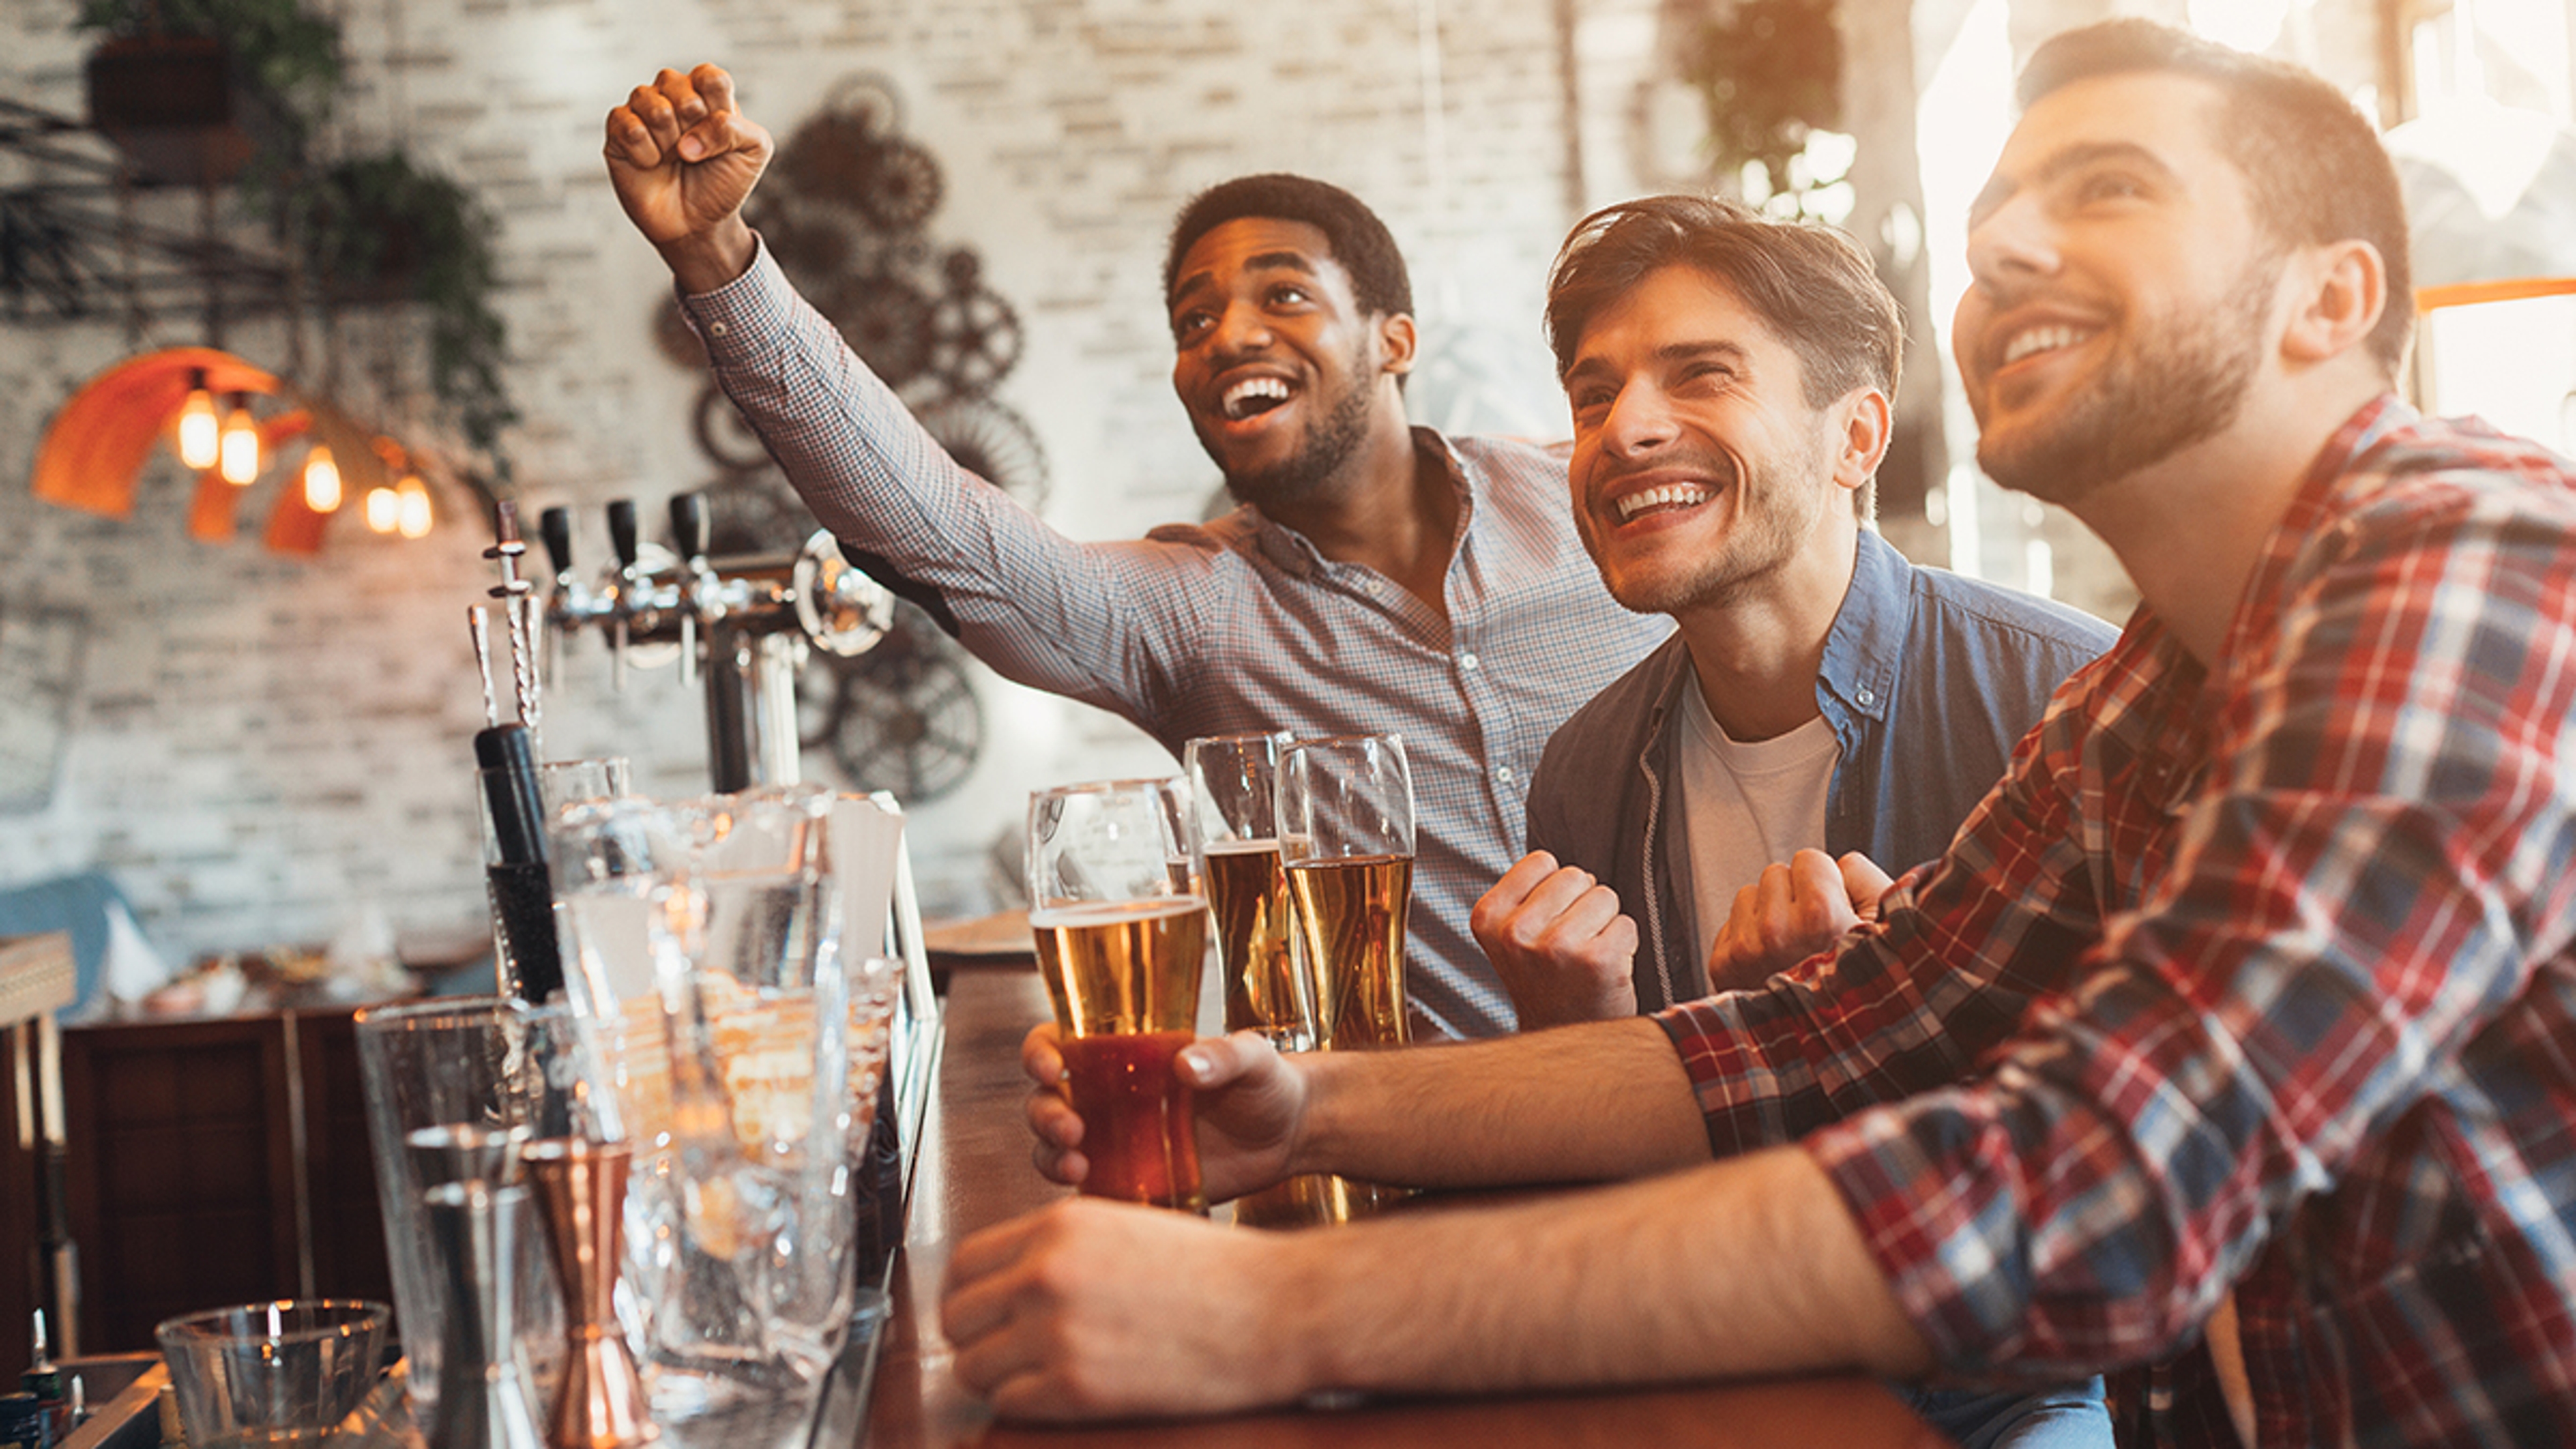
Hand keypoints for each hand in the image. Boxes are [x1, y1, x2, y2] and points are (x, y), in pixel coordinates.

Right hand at [602, 64, 770, 288]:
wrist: (698, 225)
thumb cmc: (723, 184)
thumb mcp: (753, 151)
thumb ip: (734, 128)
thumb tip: (688, 140)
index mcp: (708, 94)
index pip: (709, 76)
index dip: (715, 106)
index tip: (720, 134)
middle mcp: (673, 95)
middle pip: (676, 84)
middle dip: (692, 126)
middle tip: (695, 151)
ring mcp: (644, 111)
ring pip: (650, 102)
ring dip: (668, 140)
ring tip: (674, 158)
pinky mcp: (619, 132)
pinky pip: (627, 126)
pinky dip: (646, 153)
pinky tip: (652, 164)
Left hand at [941, 1198, 1308, 1418]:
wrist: (1273, 1309)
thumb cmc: (1215, 1272)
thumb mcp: (1127, 1227)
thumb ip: (1062, 1246)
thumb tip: (1009, 1281)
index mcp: (1059, 1226)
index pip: (964, 1263)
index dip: (970, 1294)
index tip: (986, 1313)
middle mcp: (1047, 1272)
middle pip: (957, 1316)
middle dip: (976, 1339)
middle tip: (1007, 1352)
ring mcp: (1057, 1331)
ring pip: (973, 1366)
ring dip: (998, 1377)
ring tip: (1039, 1376)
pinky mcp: (1075, 1387)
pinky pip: (1009, 1404)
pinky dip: (1028, 1405)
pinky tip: (1065, 1394)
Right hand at [1023, 1023, 1305, 1200]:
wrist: (1291, 1135)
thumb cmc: (1268, 1082)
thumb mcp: (1253, 1058)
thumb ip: (1224, 1055)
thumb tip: (1184, 1065)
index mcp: (1126, 1053)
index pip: (1060, 1043)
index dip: (1041, 1052)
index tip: (1052, 1066)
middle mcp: (1110, 1095)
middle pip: (1045, 1100)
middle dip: (1044, 1114)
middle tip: (1072, 1128)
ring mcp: (1117, 1140)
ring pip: (1054, 1147)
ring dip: (1051, 1155)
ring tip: (1078, 1164)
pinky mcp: (1132, 1180)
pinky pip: (1090, 1189)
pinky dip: (1081, 1194)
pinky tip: (1097, 1193)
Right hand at [1471, 852, 1638, 1028]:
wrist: (1562, 1040)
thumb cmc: (1546, 981)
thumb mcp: (1511, 936)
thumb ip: (1524, 895)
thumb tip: (1558, 862)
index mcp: (1488, 918)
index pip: (1542, 861)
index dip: (1554, 890)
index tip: (1546, 924)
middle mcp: (1516, 932)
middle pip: (1576, 875)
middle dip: (1582, 904)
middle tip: (1570, 945)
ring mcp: (1556, 947)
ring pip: (1605, 896)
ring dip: (1604, 924)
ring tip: (1586, 957)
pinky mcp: (1597, 961)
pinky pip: (1627, 924)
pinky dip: (1623, 945)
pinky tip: (1603, 970)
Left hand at [1705, 849, 1893, 992]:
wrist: (1823, 1047)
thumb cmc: (1861, 992)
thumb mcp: (1888, 931)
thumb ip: (1866, 880)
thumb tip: (1840, 863)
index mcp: (1820, 916)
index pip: (1809, 858)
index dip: (1826, 883)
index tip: (1833, 913)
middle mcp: (1776, 931)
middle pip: (1777, 873)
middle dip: (1795, 897)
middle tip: (1814, 937)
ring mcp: (1745, 949)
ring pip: (1749, 894)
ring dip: (1768, 915)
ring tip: (1792, 952)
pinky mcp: (1723, 965)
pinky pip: (1731, 922)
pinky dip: (1750, 937)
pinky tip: (1772, 963)